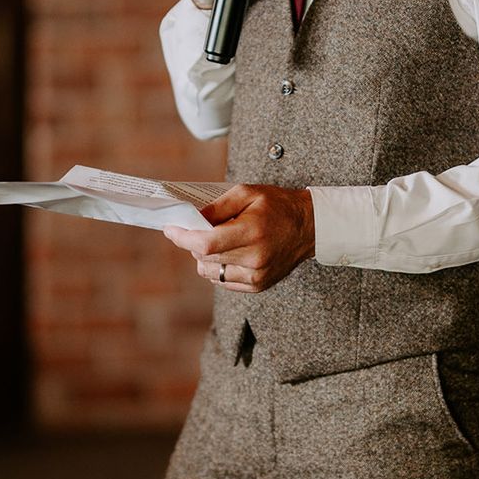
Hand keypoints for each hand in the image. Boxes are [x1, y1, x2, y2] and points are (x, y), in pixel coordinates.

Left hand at [163, 184, 315, 292]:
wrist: (308, 227)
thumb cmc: (277, 205)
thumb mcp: (247, 193)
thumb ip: (218, 207)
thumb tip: (192, 219)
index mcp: (252, 232)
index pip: (206, 244)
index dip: (183, 238)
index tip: (170, 229)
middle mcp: (254, 258)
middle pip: (205, 258)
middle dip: (194, 242)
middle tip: (197, 227)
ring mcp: (257, 275)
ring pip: (210, 272)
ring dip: (205, 257)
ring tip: (219, 240)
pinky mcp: (258, 285)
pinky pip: (223, 280)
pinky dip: (218, 267)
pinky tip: (230, 252)